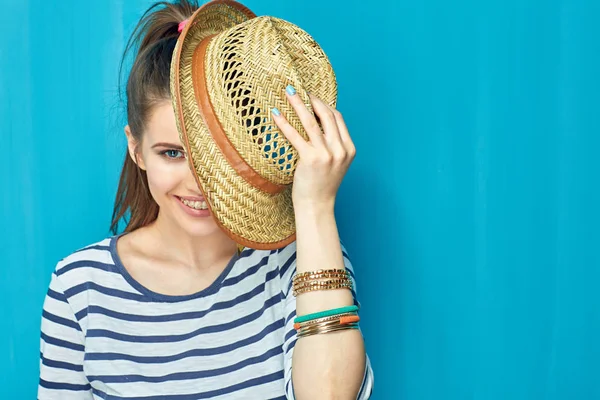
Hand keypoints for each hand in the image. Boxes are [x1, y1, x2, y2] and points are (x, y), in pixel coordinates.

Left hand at [271, 85, 355, 210]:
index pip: (337, 118)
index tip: (311, 97)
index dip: (324, 105)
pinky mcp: (311, 159)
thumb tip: (316, 124)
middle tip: (298, 90)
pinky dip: (284, 123)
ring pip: (310, 122)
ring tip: (287, 93)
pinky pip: (295, 136)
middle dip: (312, 100)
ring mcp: (327, 154)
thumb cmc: (322, 185)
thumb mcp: (334, 163)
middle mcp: (340, 150)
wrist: (316, 206)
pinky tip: (275, 114)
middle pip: (326, 115)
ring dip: (297, 104)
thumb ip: (332, 145)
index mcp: (349, 149)